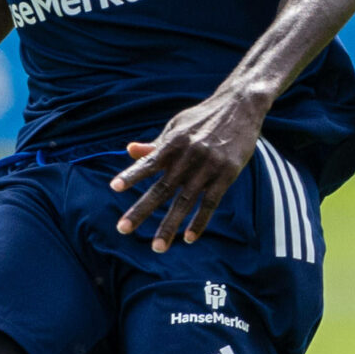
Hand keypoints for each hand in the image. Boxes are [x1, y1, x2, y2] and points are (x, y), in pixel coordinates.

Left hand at [109, 87, 267, 251]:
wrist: (240, 106)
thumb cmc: (204, 118)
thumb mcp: (178, 125)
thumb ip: (157, 143)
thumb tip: (130, 150)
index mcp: (174, 142)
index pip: (149, 162)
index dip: (132, 175)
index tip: (114, 187)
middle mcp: (188, 156)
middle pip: (162, 189)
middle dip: (141, 210)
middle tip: (122, 229)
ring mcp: (208, 167)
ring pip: (185, 202)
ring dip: (169, 226)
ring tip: (157, 247)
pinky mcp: (227, 175)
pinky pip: (211, 203)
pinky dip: (199, 221)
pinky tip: (189, 238)